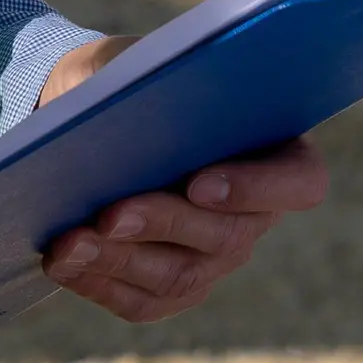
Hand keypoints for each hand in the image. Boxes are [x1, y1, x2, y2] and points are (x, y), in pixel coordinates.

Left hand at [28, 36, 325, 322]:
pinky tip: (63, 263)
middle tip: (110, 214)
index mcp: (275, 147)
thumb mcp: (134, 61)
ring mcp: (216, 257)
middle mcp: (256, 214)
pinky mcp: (175, 286)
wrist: (95, 120)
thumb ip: (137, 76)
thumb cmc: (128, 80)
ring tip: (68, 244)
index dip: (257, 188)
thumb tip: (114, 105)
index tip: (199, 182)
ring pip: (180, 276)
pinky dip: (100, 283)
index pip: (299, 181)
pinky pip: (145, 301)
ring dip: (119, 261)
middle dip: (162, 223)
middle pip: (226, 236)